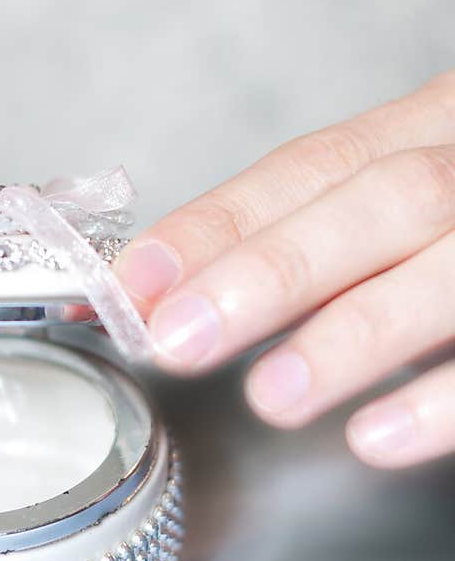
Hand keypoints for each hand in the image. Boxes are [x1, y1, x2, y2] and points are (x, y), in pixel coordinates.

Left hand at [114, 73, 454, 467]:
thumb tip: (178, 294)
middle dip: (272, 269)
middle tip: (181, 337)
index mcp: (438, 125)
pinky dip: (445, 395)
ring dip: (356, 331)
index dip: (222, 219)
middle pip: (382, 198)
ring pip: (451, 264)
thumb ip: (322, 240)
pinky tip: (381, 436)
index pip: (314, 165)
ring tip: (274, 394)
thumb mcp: (417, 202)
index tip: (136, 279)